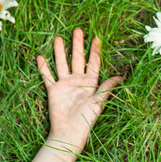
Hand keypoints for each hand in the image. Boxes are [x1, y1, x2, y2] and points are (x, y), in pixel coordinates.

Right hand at [36, 28, 120, 152]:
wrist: (70, 131)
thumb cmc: (87, 118)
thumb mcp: (99, 102)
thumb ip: (107, 87)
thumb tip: (120, 76)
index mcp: (91, 83)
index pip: (94, 63)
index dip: (95, 51)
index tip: (96, 38)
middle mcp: (78, 81)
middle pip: (77, 59)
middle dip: (78, 45)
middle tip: (78, 30)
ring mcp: (65, 84)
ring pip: (62, 64)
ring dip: (60, 52)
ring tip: (58, 38)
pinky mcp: (54, 90)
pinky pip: (47, 76)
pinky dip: (43, 67)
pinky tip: (40, 56)